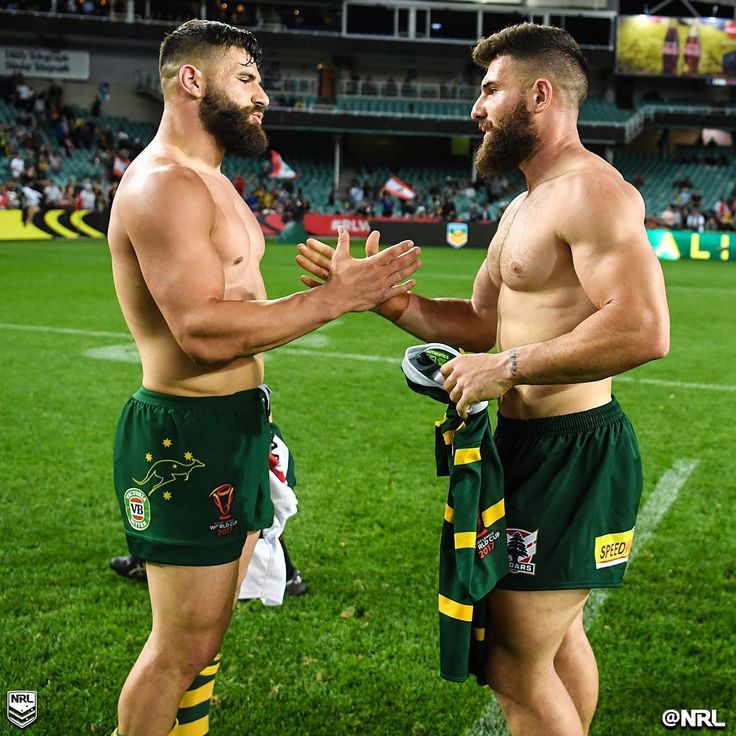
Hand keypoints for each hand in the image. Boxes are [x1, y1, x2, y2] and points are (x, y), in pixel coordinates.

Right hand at [297, 230, 417, 318]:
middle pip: (399, 263)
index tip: (410, 243)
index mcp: (371, 263)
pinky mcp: (381, 297)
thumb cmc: (336, 277)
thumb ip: (343, 241)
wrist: (336, 299)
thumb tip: (341, 227)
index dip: (402, 247)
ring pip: (401, 276)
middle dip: (410, 255)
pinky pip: (397, 290)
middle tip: (418, 250)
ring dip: (411, 268)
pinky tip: (413, 282)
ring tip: (419, 262)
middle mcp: (379, 274)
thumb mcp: (339, 257)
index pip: (391, 253)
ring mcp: (381, 286)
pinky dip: (406, 286)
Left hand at [440, 353, 513, 417]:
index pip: (443, 371)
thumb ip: (465, 366)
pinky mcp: (469, 395)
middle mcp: (458, 372)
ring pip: (453, 397)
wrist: (506, 368)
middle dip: (453, 391)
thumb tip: (463, 373)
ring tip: (465, 403)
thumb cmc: (495, 363)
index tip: (452, 383)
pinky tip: (465, 414)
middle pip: (447, 386)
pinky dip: (461, 412)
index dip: (447, 378)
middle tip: (460, 394)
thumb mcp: (475, 359)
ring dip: (458, 401)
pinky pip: (460, 407)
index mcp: (458, 362)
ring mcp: (463, 384)